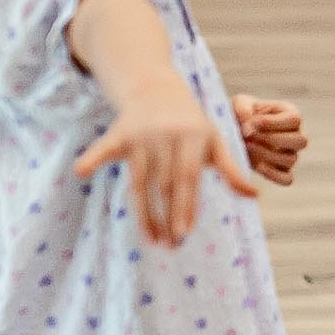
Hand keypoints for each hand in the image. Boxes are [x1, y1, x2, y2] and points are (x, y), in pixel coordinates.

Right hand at [75, 74, 259, 245]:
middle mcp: (167, 135)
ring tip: (151, 240)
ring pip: (140, 181)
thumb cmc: (191, 123)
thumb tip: (255, 195)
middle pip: (165, 184)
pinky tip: (80, 171)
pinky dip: (92, 157)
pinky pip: (104, 147)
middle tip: (170, 246)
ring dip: (144, 213)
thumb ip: (231, 169)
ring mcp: (142, 134)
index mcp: (194, 137)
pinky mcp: (119, 132)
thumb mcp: (214, 141)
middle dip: (168, 217)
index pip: (188, 179)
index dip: (185, 207)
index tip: (183, 234)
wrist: (158, 88)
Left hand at [232, 94, 307, 186]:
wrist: (231, 131)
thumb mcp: (239, 104)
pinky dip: (273, 175)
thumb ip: (244, 110)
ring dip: (267, 155)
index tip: (250, 123)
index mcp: (290, 114)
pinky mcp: (281, 171)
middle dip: (273, 139)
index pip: (295, 120)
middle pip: (301, 141)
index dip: (273, 123)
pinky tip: (257, 166)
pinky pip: (286, 179)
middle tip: (249, 137)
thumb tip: (250, 128)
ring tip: (247, 147)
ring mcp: (290, 154)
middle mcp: (295, 135)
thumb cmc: (239, 114)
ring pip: (291, 160)